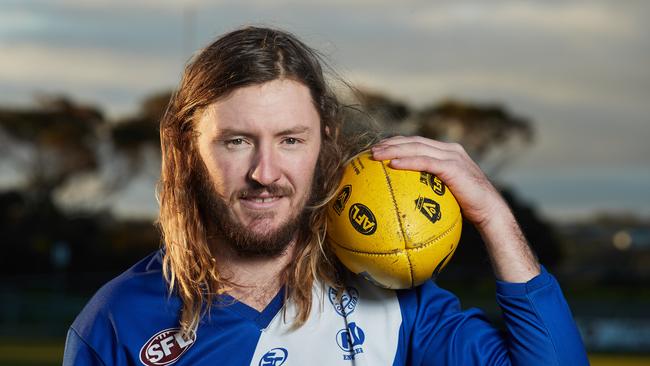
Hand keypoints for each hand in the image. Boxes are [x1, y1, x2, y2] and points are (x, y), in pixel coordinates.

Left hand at [370, 135, 508, 230]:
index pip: (418, 143)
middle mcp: (449, 150)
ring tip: (376, 155)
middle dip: (391, 143)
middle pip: (414, 141)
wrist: (489, 211)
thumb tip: (405, 200)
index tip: (379, 148)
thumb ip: (430, 189)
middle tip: (372, 150)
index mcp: (447, 153)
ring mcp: (452, 156)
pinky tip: (392, 165)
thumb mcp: (446, 194)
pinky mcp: (453, 166)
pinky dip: (408, 162)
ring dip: (394, 149)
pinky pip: (425, 162)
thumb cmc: (467, 209)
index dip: (397, 143)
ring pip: (417, 147)